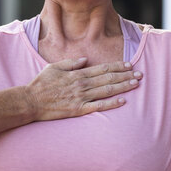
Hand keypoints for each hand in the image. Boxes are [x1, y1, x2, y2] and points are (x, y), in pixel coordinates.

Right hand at [26, 58, 142, 121]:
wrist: (30, 102)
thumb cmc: (41, 84)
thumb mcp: (54, 67)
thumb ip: (71, 63)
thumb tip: (85, 60)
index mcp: (77, 73)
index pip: (102, 68)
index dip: (117, 66)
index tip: (129, 65)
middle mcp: (82, 84)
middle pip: (109, 78)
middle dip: (126, 76)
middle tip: (140, 74)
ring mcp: (81, 97)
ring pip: (107, 91)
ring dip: (123, 87)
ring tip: (136, 84)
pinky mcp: (78, 110)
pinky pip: (98, 106)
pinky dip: (111, 103)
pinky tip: (122, 101)